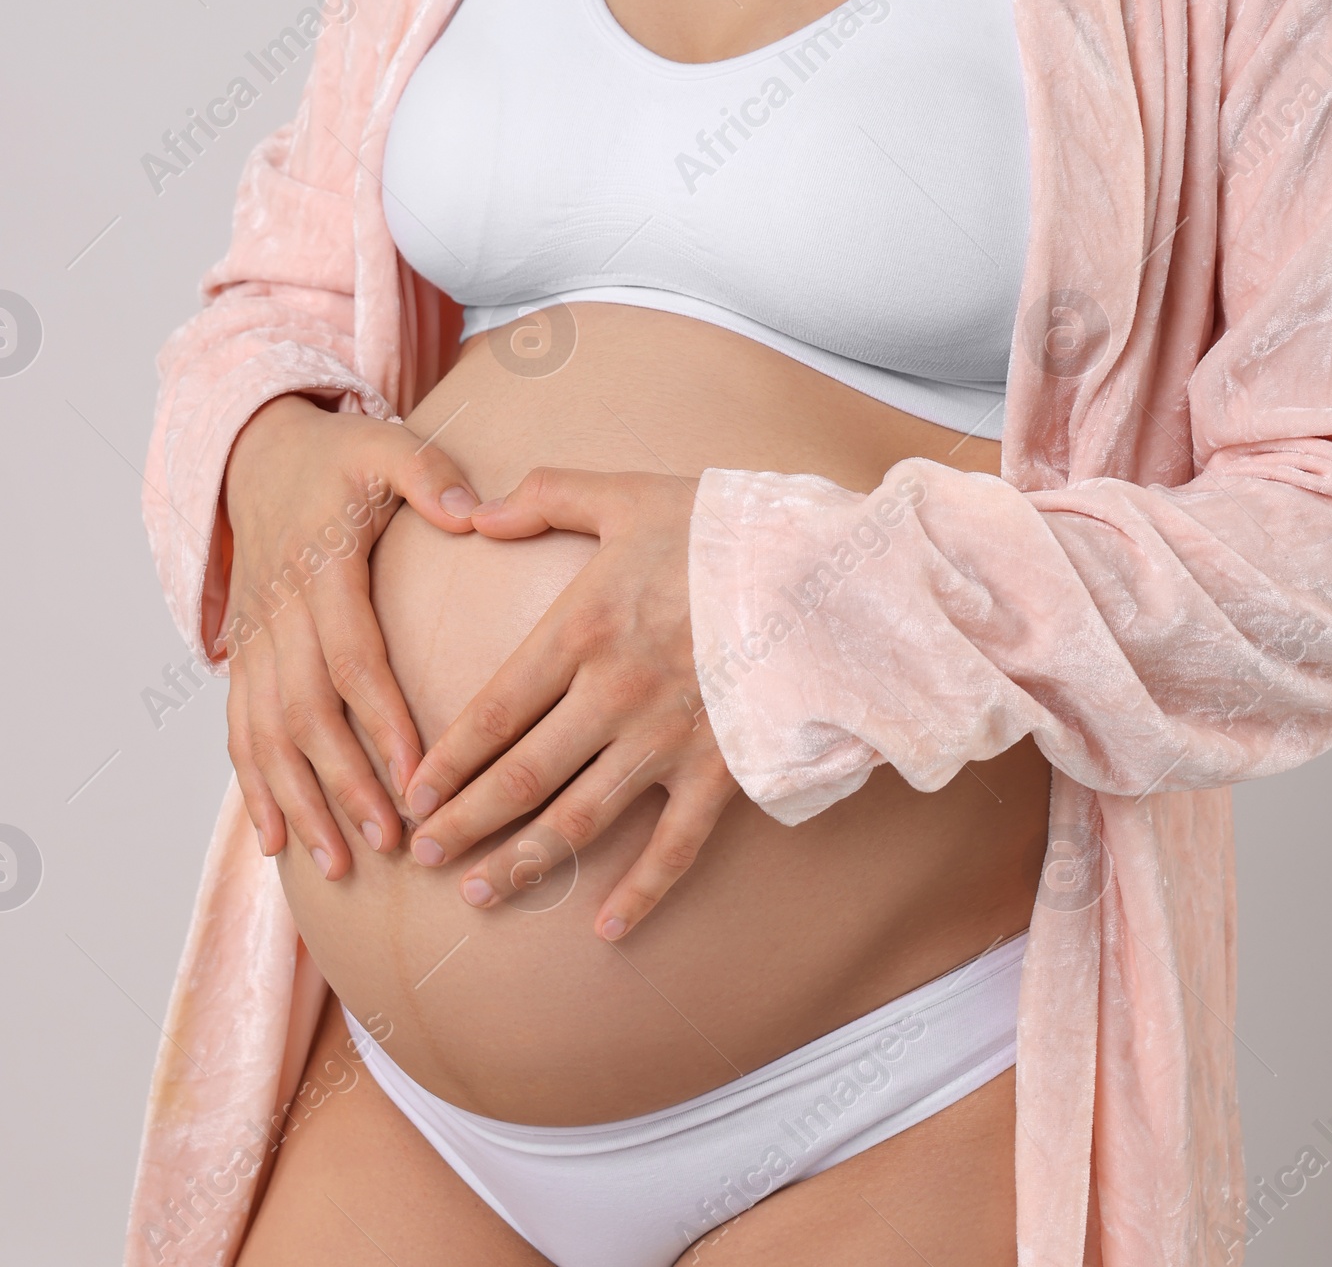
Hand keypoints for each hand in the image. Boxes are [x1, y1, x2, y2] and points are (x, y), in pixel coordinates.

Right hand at [222, 393, 481, 879]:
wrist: (258, 455)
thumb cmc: (338, 457)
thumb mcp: (385, 446)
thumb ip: (429, 475)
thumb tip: (472, 512)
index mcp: (321, 568)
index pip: (352, 657)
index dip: (381, 720)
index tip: (416, 775)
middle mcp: (280, 613)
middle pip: (308, 712)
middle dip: (345, 782)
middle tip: (388, 842)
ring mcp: (255, 639)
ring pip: (267, 734)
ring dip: (299, 802)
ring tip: (337, 863)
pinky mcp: (242, 656)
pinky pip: (239, 730)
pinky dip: (255, 789)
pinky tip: (278, 843)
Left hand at [403, 467, 738, 940]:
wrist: (827, 566)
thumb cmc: (724, 526)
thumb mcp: (628, 495)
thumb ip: (546, 497)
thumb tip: (474, 513)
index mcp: (583, 628)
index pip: (492, 712)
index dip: (446, 762)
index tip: (412, 795)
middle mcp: (615, 694)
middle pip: (520, 777)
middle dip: (464, 824)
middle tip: (423, 856)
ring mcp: (668, 739)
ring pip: (579, 820)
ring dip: (523, 863)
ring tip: (480, 894)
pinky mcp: (722, 769)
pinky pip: (674, 846)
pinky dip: (640, 892)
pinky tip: (606, 928)